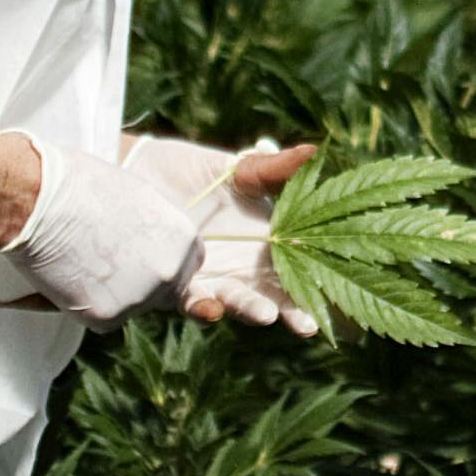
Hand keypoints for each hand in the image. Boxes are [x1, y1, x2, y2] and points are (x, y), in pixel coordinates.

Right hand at [0, 137, 201, 324]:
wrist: (39, 200)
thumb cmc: (81, 185)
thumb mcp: (137, 196)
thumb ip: (156, 226)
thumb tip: (155, 243)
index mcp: (183, 238)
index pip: (188, 265)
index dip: (161, 261)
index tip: (138, 253)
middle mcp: (169, 272)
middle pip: (165, 292)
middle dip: (142, 283)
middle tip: (107, 260)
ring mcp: (140, 298)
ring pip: (132, 307)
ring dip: (112, 294)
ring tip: (83, 261)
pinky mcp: (107, 316)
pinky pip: (102, 319)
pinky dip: (86, 305)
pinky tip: (70, 276)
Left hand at [123, 136, 319, 333]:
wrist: (137, 173)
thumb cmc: (193, 171)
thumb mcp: (238, 168)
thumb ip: (273, 169)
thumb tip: (314, 150)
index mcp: (266, 244)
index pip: (299, 271)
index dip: (318, 288)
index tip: (338, 305)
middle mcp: (242, 268)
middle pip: (274, 296)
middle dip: (291, 313)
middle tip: (307, 326)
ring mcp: (210, 278)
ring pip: (235, 302)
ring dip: (249, 310)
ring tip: (265, 315)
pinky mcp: (175, 282)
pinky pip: (191, 302)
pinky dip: (202, 307)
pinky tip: (211, 308)